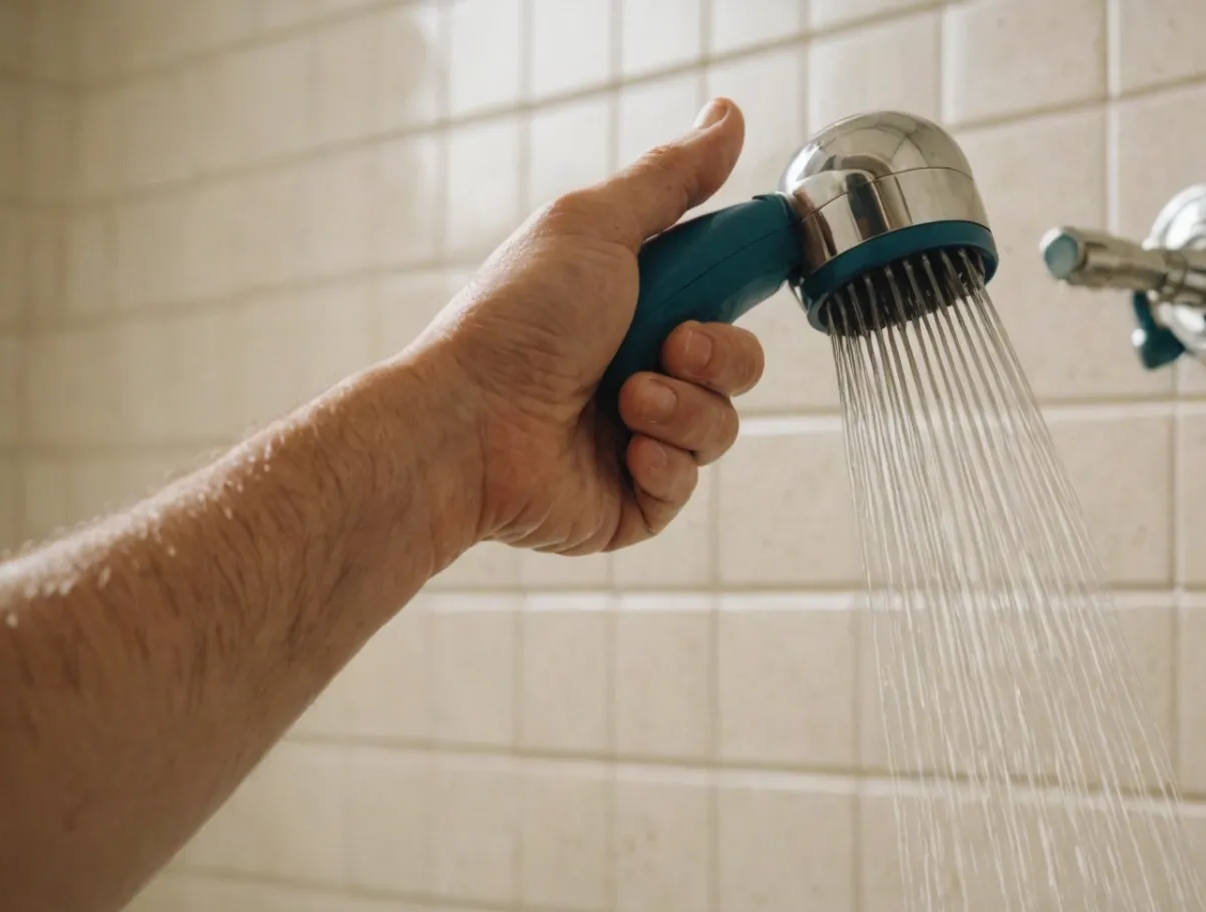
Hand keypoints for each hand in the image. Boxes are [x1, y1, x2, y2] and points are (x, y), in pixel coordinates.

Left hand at [414, 98, 762, 555]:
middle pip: (737, 362)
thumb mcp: (596, 228)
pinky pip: (690, 483)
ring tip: (625, 401)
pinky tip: (623, 449)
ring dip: (683, 407)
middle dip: (717, 354)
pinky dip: (664, 461)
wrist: (468, 425)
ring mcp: (638, 438)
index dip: (734, 287)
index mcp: (631, 305)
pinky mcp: (633, 501)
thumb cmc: (516, 322)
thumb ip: (670, 179)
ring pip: (721, 426)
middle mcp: (638, 369)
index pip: (719, 294)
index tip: (736, 274)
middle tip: (669, 345)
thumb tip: (727, 115)